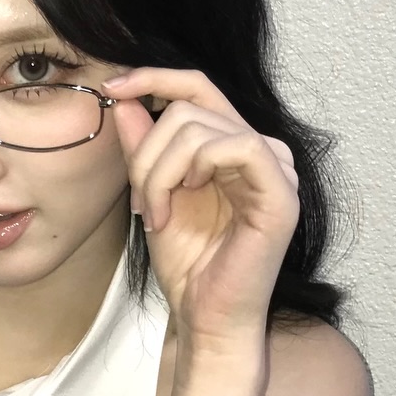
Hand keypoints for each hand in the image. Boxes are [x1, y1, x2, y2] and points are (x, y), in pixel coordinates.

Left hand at [104, 67, 300, 351]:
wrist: (204, 318)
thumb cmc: (188, 264)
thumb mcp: (152, 193)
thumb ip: (144, 147)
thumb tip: (127, 99)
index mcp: (234, 146)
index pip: (198, 88)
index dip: (155, 77)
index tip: (113, 87)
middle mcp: (262, 149)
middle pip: (189, 108)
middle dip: (147, 152)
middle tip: (140, 202)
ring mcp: (277, 168)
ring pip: (199, 128)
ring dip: (158, 172)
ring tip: (155, 215)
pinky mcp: (282, 191)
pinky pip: (235, 145)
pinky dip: (191, 171)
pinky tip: (180, 206)